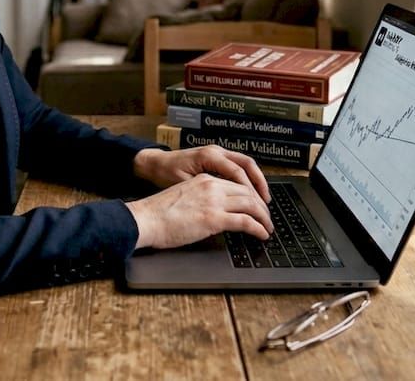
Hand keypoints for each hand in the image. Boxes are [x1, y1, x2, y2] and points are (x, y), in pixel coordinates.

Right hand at [125, 173, 273, 249]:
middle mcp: (212, 186)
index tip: (256, 205)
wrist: (146, 219)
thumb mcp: (183, 198)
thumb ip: (201, 200)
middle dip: (261, 206)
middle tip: (267, 217)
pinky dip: (258, 228)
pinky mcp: (214, 218)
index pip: (236, 183)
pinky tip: (262, 234)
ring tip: (268, 227)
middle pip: (248, 192)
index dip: (251, 195)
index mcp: (204, 179)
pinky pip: (246, 222)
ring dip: (264, 217)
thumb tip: (213, 215)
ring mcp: (214, 201)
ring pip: (251, 204)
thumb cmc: (158, 214)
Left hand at [133, 146, 270, 202]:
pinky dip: (247, 180)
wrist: (154, 163)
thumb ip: (205, 192)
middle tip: (266, 204)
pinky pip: (237, 167)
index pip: (238, 172)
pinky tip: (250, 194)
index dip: (250, 191)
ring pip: (245, 164)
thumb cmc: (165, 174)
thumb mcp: (184, 184)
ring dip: (256, 182)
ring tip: (263, 200)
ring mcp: (218, 153)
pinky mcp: (216, 159)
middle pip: (247, 165)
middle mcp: (217, 151)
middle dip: (260, 185)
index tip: (258, 207)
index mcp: (209, 155)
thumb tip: (226, 206)